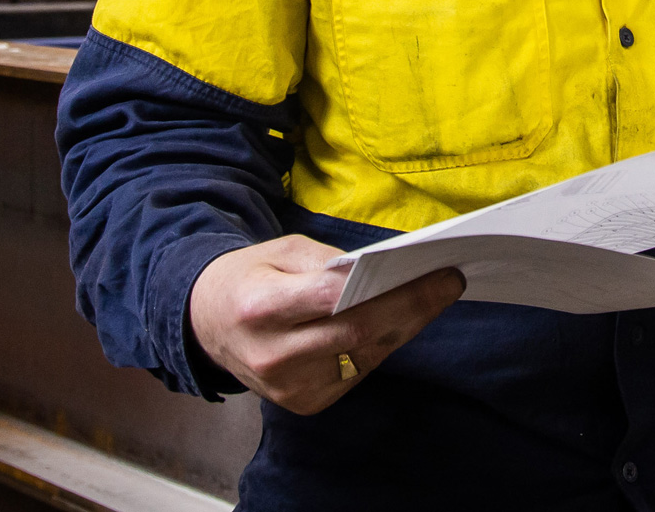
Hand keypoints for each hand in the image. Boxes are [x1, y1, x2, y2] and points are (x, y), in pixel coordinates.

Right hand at [187, 235, 464, 414]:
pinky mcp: (304, 404)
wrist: (205, 324)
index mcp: (262, 307)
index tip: (437, 272)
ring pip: (366, 358)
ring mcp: (290, 387)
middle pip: (360, 335)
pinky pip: (357, 373)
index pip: (338, 301)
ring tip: (432, 298)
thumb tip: (384, 272)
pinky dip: (381, 347)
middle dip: (413, 309)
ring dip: (404, 328)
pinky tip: (398, 323)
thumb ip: (330, 263)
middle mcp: (274, 355)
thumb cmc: (248, 277)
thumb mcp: (281, 251)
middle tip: (449, 284)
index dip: (394, 290)